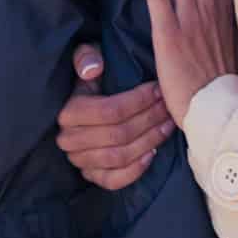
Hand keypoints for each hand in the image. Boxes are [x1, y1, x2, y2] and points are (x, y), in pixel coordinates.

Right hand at [56, 44, 174, 189]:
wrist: (83, 105)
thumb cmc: (91, 78)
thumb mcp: (86, 58)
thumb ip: (86, 56)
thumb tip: (93, 70)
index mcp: (68, 111)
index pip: (109, 111)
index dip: (138, 101)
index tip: (159, 90)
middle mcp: (69, 139)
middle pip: (118, 135)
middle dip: (149, 120)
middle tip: (169, 107)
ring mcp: (79, 161)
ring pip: (120, 157)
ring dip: (149, 141)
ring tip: (167, 125)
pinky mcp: (90, 176)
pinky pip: (113, 181)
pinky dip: (135, 170)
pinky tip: (153, 154)